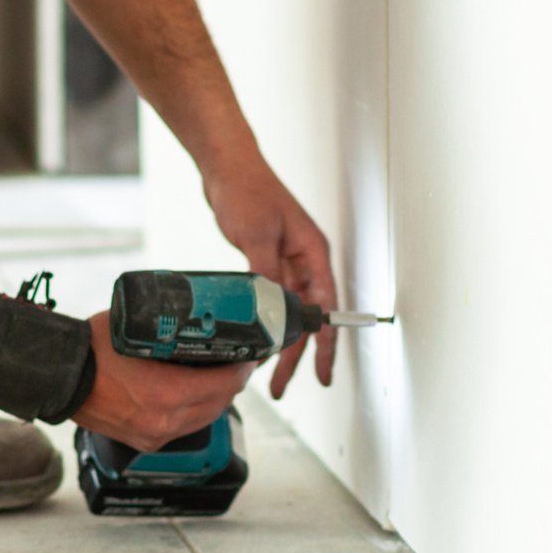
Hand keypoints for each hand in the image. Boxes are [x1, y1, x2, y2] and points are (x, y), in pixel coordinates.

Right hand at [68, 311, 254, 453]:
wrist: (59, 378)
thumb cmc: (92, 348)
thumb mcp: (137, 328)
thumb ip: (170, 331)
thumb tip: (198, 319)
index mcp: (167, 394)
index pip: (226, 384)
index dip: (244, 368)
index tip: (250, 354)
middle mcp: (165, 422)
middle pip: (221, 403)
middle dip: (233, 382)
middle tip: (237, 361)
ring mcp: (155, 436)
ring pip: (205, 419)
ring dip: (217, 398)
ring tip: (219, 375)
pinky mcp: (145, 442)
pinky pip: (185, 428)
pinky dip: (195, 411)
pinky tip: (194, 394)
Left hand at [203, 158, 337, 397]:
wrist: (225, 166)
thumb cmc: (248, 189)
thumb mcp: (257, 234)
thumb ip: (264, 272)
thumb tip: (268, 309)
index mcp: (312, 253)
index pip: (326, 308)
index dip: (326, 345)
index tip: (323, 374)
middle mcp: (303, 260)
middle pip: (306, 317)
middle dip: (297, 354)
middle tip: (283, 386)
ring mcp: (284, 261)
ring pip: (287, 312)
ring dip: (278, 340)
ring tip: (266, 373)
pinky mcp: (265, 260)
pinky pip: (269, 300)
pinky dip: (263, 321)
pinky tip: (253, 338)